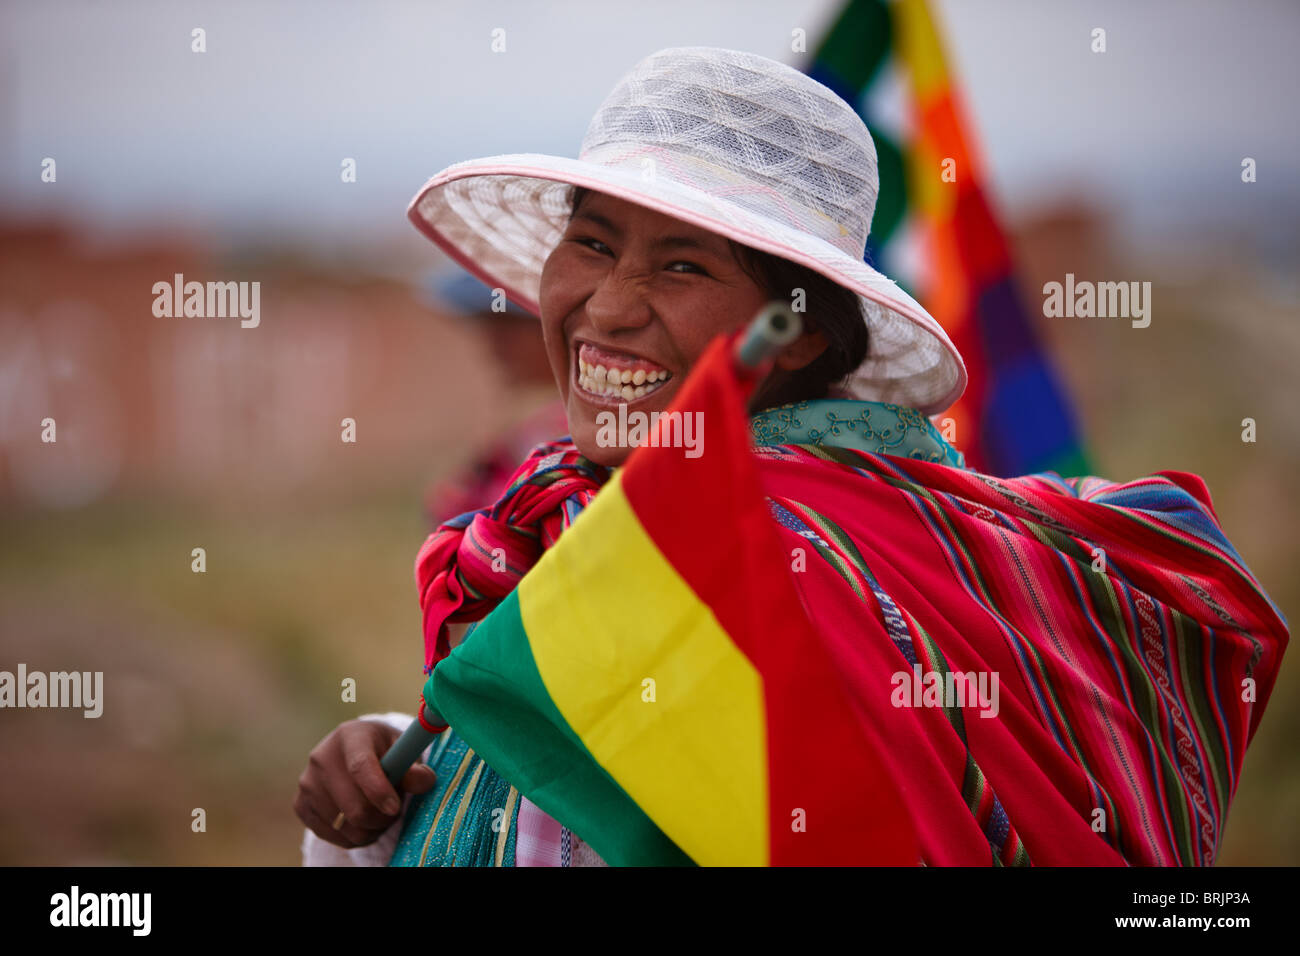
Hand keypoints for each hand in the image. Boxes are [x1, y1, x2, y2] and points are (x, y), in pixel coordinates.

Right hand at [294, 718, 437, 848]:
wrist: (353, 753)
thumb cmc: (384, 752)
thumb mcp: (403, 751)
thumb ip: (415, 768)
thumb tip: (424, 781)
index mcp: (350, 735)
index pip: (360, 766)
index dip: (379, 791)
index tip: (394, 807)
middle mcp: (322, 756)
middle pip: (353, 806)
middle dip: (381, 818)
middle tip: (393, 811)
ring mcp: (307, 781)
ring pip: (344, 825)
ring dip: (369, 829)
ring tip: (379, 814)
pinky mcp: (300, 804)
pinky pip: (331, 835)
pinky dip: (352, 837)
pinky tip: (361, 822)